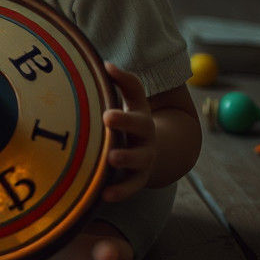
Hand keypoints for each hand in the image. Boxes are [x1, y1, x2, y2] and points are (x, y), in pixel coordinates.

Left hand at [101, 62, 156, 201]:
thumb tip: (106, 63)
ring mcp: (143, 164)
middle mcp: (145, 144)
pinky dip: (119, 192)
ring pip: (137, 167)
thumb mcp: (134, 101)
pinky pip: (129, 189)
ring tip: (110, 162)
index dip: (124, 117)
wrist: (156, 148)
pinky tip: (103, 195)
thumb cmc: (134, 119)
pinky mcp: (136, 181)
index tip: (106, 116)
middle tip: (110, 143)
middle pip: (139, 145)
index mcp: (142, 122)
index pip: (136, 118)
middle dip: (126, 142)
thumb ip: (124, 82)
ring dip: (124, 164)